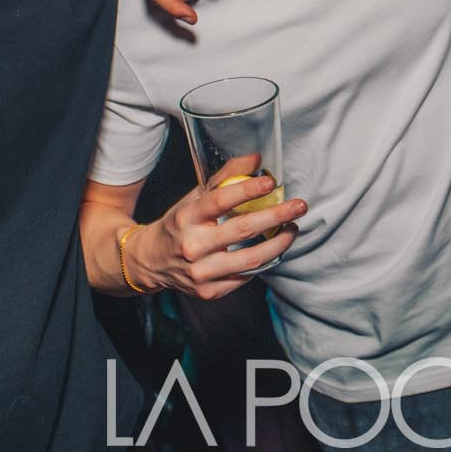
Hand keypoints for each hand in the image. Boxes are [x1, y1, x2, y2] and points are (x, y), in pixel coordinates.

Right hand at [124, 154, 306, 298]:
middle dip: (276, 216)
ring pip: (251, 259)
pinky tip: (272, 248)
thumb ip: (225, 178)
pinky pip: (246, 276)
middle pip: (242, 230)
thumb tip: (257, 159)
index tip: (271, 182)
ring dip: (279, 243)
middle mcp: (192, 246)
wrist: (151, 262)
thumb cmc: (179, 224)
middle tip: (299, 206)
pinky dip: (263, 261)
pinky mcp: (210, 291)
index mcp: (186, 217)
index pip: (220, 201)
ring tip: (293, 229)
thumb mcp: (195, 197)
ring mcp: (201, 272)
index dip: (247, 190)